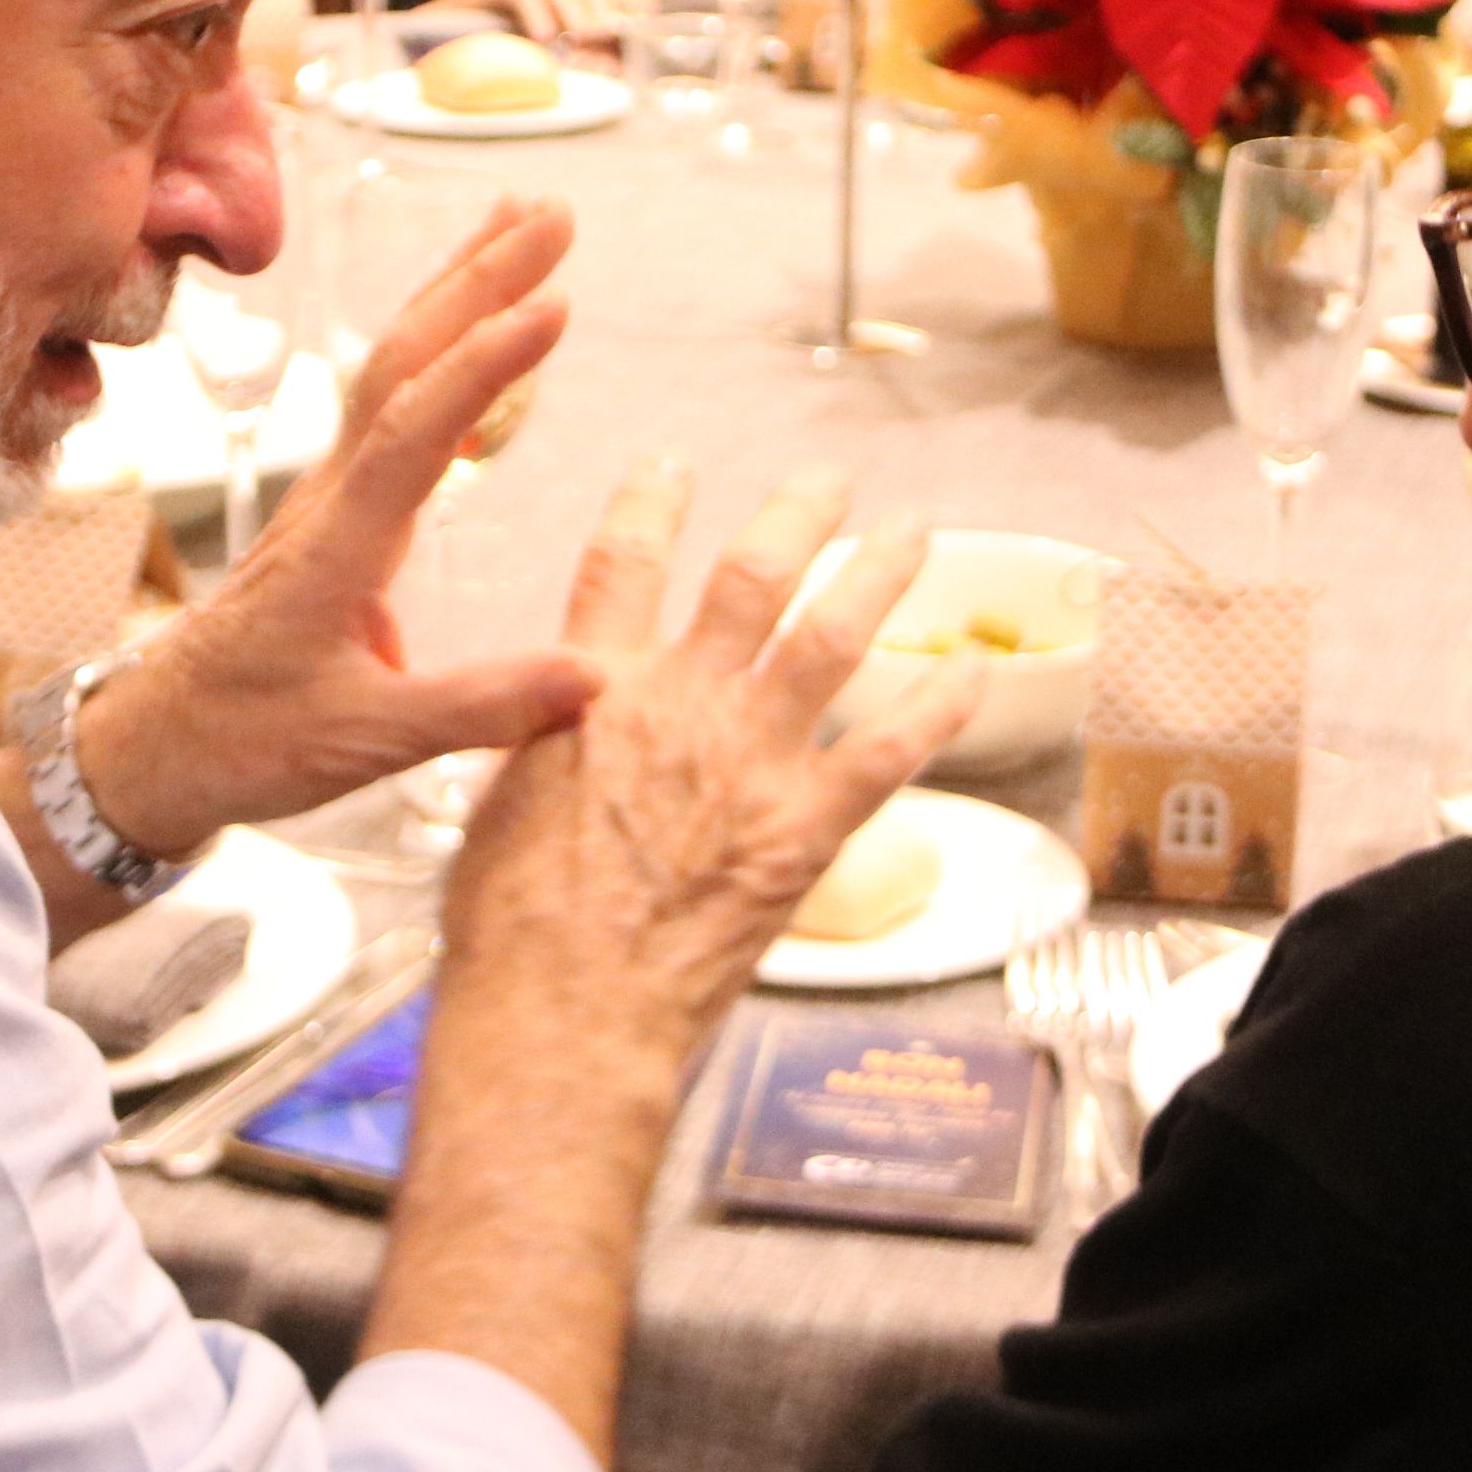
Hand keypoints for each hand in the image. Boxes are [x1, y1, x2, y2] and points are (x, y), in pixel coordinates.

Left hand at [74, 204, 598, 856]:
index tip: (554, 303)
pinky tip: (471, 322)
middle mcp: (331, 500)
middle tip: (554, 214)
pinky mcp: (333, 509)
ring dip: (457, 289)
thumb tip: (595, 676)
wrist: (154, 747)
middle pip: (402, 363)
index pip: (413, 432)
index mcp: (339, 547)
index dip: (484, 366)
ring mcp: (328, 496)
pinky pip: (389, 400)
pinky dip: (438, 342)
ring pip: (391, 366)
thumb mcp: (364, 743)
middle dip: (480, 281)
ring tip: (521, 222)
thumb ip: (478, 709)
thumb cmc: (247, 744)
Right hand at [442, 466, 982, 1074]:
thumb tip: (553, 717)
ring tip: (909, 534)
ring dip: (877, 574)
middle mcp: (680, 700)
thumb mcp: (499, 800)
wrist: (563, 1007)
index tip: (673, 465)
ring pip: (830, 636)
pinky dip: (937, 706)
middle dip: (795, 513)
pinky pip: (888, 751)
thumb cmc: (511, 924)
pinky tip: (973, 672)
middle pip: (750, 574)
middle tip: (827, 479)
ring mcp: (749, 759)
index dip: (651, 500)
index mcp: (590, 687)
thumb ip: (543, 738)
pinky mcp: (804, 827)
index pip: (624, 561)